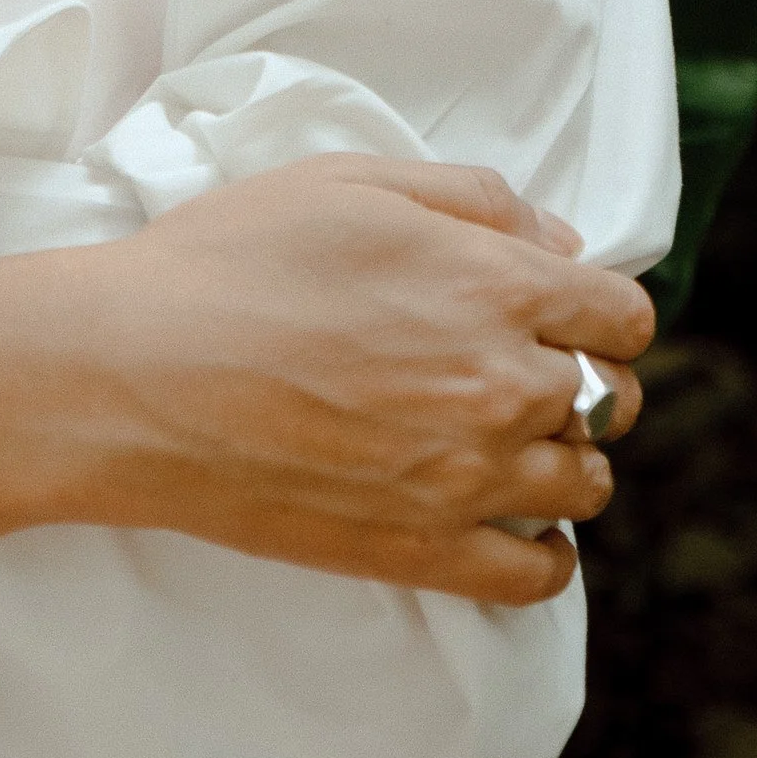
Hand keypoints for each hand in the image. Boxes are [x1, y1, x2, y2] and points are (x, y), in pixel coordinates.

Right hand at [66, 153, 654, 607]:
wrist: (135, 373)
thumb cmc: (229, 261)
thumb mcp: (348, 182)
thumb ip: (470, 198)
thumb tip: (556, 238)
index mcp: (492, 285)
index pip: (622, 315)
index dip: (597, 308)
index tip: (565, 312)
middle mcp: (500, 385)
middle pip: (608, 399)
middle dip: (582, 378)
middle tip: (524, 368)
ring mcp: (466, 478)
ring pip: (585, 484)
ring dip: (564, 459)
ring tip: (511, 442)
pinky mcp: (422, 550)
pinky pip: (535, 575)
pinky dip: (546, 554)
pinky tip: (517, 525)